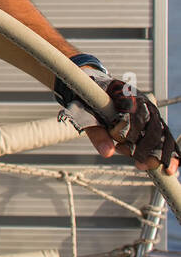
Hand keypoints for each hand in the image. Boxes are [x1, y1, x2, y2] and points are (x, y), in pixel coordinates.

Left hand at [58, 65, 178, 174]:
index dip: (132, 136)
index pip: (135, 117)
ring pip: (163, 133)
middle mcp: (143, 102)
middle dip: (147, 149)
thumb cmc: (89, 101)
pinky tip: (169, 169)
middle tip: (138, 164)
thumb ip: (97, 133)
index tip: (123, 150)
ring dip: (159, 154)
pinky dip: (170, 153)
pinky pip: (166, 136)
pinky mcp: (154, 120)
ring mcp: (151, 111)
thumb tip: (108, 153)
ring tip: (146, 166)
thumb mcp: (86, 115)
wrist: (95, 87)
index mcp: (126, 96)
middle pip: (153, 127)